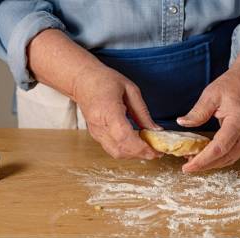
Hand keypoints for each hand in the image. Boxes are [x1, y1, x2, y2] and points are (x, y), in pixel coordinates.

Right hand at [26, 29, 161, 160]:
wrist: (81, 80)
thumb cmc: (105, 80)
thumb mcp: (130, 89)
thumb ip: (143, 112)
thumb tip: (156, 130)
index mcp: (108, 110)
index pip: (124, 136)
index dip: (141, 147)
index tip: (156, 150)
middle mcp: (99, 125)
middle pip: (121, 149)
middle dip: (142, 154)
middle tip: (157, 152)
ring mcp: (96, 132)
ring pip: (117, 153)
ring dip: (135, 155)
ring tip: (149, 149)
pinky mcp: (96, 135)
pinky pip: (113, 149)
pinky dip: (127, 151)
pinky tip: (137, 145)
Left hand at [176, 43, 239, 172]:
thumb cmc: (231, 84)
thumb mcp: (211, 94)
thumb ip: (198, 112)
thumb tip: (182, 123)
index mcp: (238, 121)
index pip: (219, 147)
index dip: (203, 160)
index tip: (188, 167)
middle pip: (226, 157)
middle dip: (206, 165)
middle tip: (187, 167)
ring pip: (231, 158)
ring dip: (213, 163)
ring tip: (195, 162)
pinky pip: (233, 152)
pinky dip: (219, 158)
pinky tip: (206, 155)